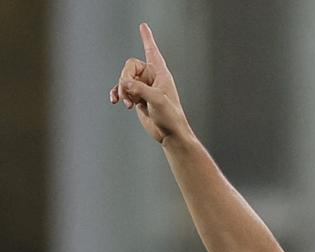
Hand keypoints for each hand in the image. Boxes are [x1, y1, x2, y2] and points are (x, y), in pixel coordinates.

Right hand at [108, 23, 189, 143]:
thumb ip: (140, 89)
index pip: (152, 52)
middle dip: (125, 80)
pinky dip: (117, 94)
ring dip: (122, 90)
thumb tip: (124, 83)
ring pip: (124, 79)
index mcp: (161, 74)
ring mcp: (143, 87)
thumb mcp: (157, 101)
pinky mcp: (137, 97)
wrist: (170, 134)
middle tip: (129, 95)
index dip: (147, 39)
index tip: (143, 26)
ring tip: (128, 104)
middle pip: (129, 67)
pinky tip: (115, 101)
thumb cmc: (170, 117)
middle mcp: (151, 78)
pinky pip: (122, 90)